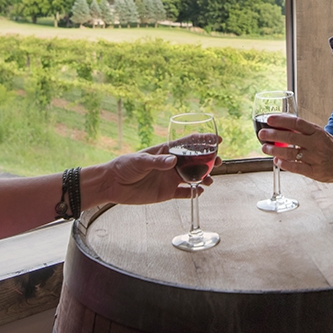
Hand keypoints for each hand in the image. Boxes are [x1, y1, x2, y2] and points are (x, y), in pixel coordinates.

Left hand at [85, 139, 220, 205]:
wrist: (113, 185)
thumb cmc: (124, 166)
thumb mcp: (140, 161)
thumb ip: (157, 162)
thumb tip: (173, 161)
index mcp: (166, 151)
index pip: (188, 143)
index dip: (203, 141)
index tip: (217, 140)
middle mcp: (172, 164)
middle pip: (195, 161)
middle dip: (209, 161)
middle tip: (219, 162)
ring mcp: (170, 178)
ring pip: (194, 177)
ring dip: (204, 177)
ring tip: (211, 180)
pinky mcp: (167, 192)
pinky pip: (185, 193)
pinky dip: (194, 193)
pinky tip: (199, 191)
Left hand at [259, 114, 332, 183]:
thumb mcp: (321, 135)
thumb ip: (305, 133)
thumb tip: (283, 129)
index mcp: (318, 132)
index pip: (297, 123)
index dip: (281, 120)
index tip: (269, 119)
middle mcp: (317, 144)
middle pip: (291, 137)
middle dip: (273, 135)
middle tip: (262, 134)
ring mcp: (315, 158)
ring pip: (290, 153)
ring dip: (275, 150)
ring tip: (265, 148)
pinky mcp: (315, 172)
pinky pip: (296, 167)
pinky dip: (284, 164)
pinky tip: (277, 161)